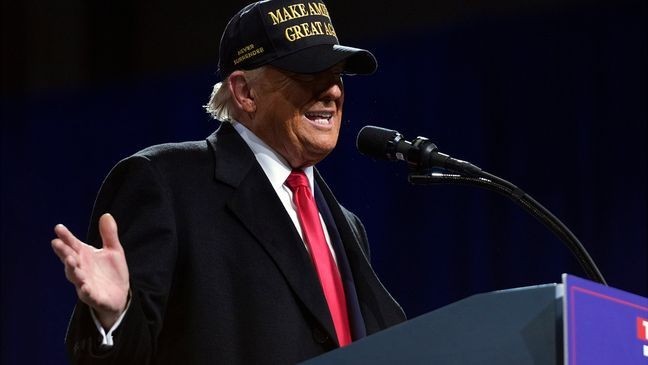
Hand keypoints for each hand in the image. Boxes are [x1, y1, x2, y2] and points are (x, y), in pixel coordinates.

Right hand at [51, 213, 129, 328]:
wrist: (120, 296)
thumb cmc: (111, 272)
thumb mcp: (114, 250)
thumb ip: (109, 234)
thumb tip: (106, 214)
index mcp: (85, 256)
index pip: (73, 244)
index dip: (66, 237)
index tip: (58, 227)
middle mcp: (81, 269)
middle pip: (69, 259)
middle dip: (63, 252)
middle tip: (56, 242)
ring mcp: (85, 283)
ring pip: (75, 277)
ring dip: (72, 269)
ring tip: (70, 260)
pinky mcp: (94, 297)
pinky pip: (88, 294)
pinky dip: (85, 290)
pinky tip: (84, 286)